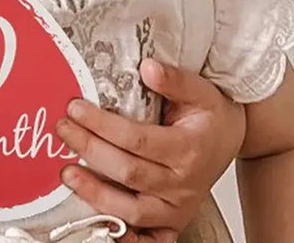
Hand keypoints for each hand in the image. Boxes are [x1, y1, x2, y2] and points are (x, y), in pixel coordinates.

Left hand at [54, 59, 245, 242]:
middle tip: (63, 130)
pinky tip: (101, 225)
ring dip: (96, 194)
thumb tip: (147, 67)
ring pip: (133, 210)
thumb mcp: (200, 89)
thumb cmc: (211, 116)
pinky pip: (149, 238)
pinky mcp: (174, 221)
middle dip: (90, 150)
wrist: (231, 139)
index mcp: (188, 149)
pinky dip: (126, 236)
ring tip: (68, 173)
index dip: (102, 125)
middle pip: (129, 172)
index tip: (75, 108)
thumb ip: (174, 79)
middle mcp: (183, 183)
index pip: (137, 139)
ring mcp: (178, 207)